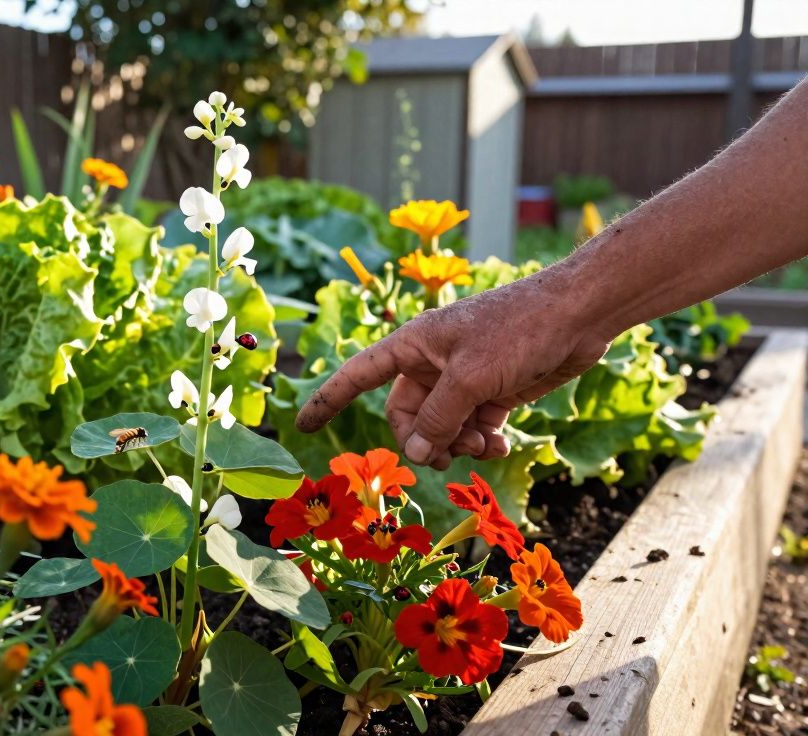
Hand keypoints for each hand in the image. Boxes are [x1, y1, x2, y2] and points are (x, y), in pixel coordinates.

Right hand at [294, 274, 611, 468]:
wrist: (579, 314)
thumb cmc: (519, 329)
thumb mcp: (473, 376)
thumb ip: (440, 417)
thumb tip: (418, 453)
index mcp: (414, 345)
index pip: (359, 375)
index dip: (329, 399)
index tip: (303, 424)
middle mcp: (433, 361)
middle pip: (405, 414)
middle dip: (421, 439)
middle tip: (443, 457)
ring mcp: (464, 378)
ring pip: (440, 425)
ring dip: (455, 443)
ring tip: (481, 445)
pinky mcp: (493, 391)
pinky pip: (471, 427)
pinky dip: (480, 441)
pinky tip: (498, 446)